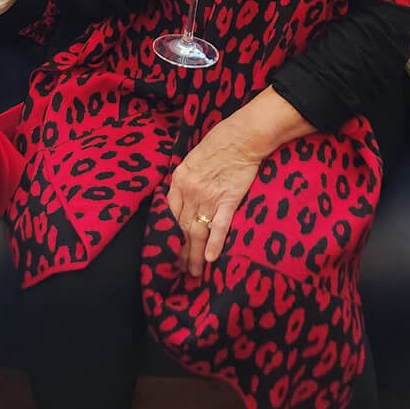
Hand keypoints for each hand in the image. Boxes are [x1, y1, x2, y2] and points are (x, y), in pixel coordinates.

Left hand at [165, 116, 262, 278]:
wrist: (242, 136)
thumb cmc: (219, 143)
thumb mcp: (192, 159)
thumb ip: (185, 180)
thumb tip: (180, 199)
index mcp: (179, 180)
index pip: (169, 214)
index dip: (168, 235)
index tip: (167, 250)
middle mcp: (191, 191)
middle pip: (182, 227)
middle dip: (180, 251)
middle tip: (179, 270)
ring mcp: (209, 196)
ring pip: (198, 231)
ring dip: (195, 254)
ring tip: (194, 271)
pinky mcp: (229, 200)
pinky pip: (219, 226)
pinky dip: (214, 243)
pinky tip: (211, 259)